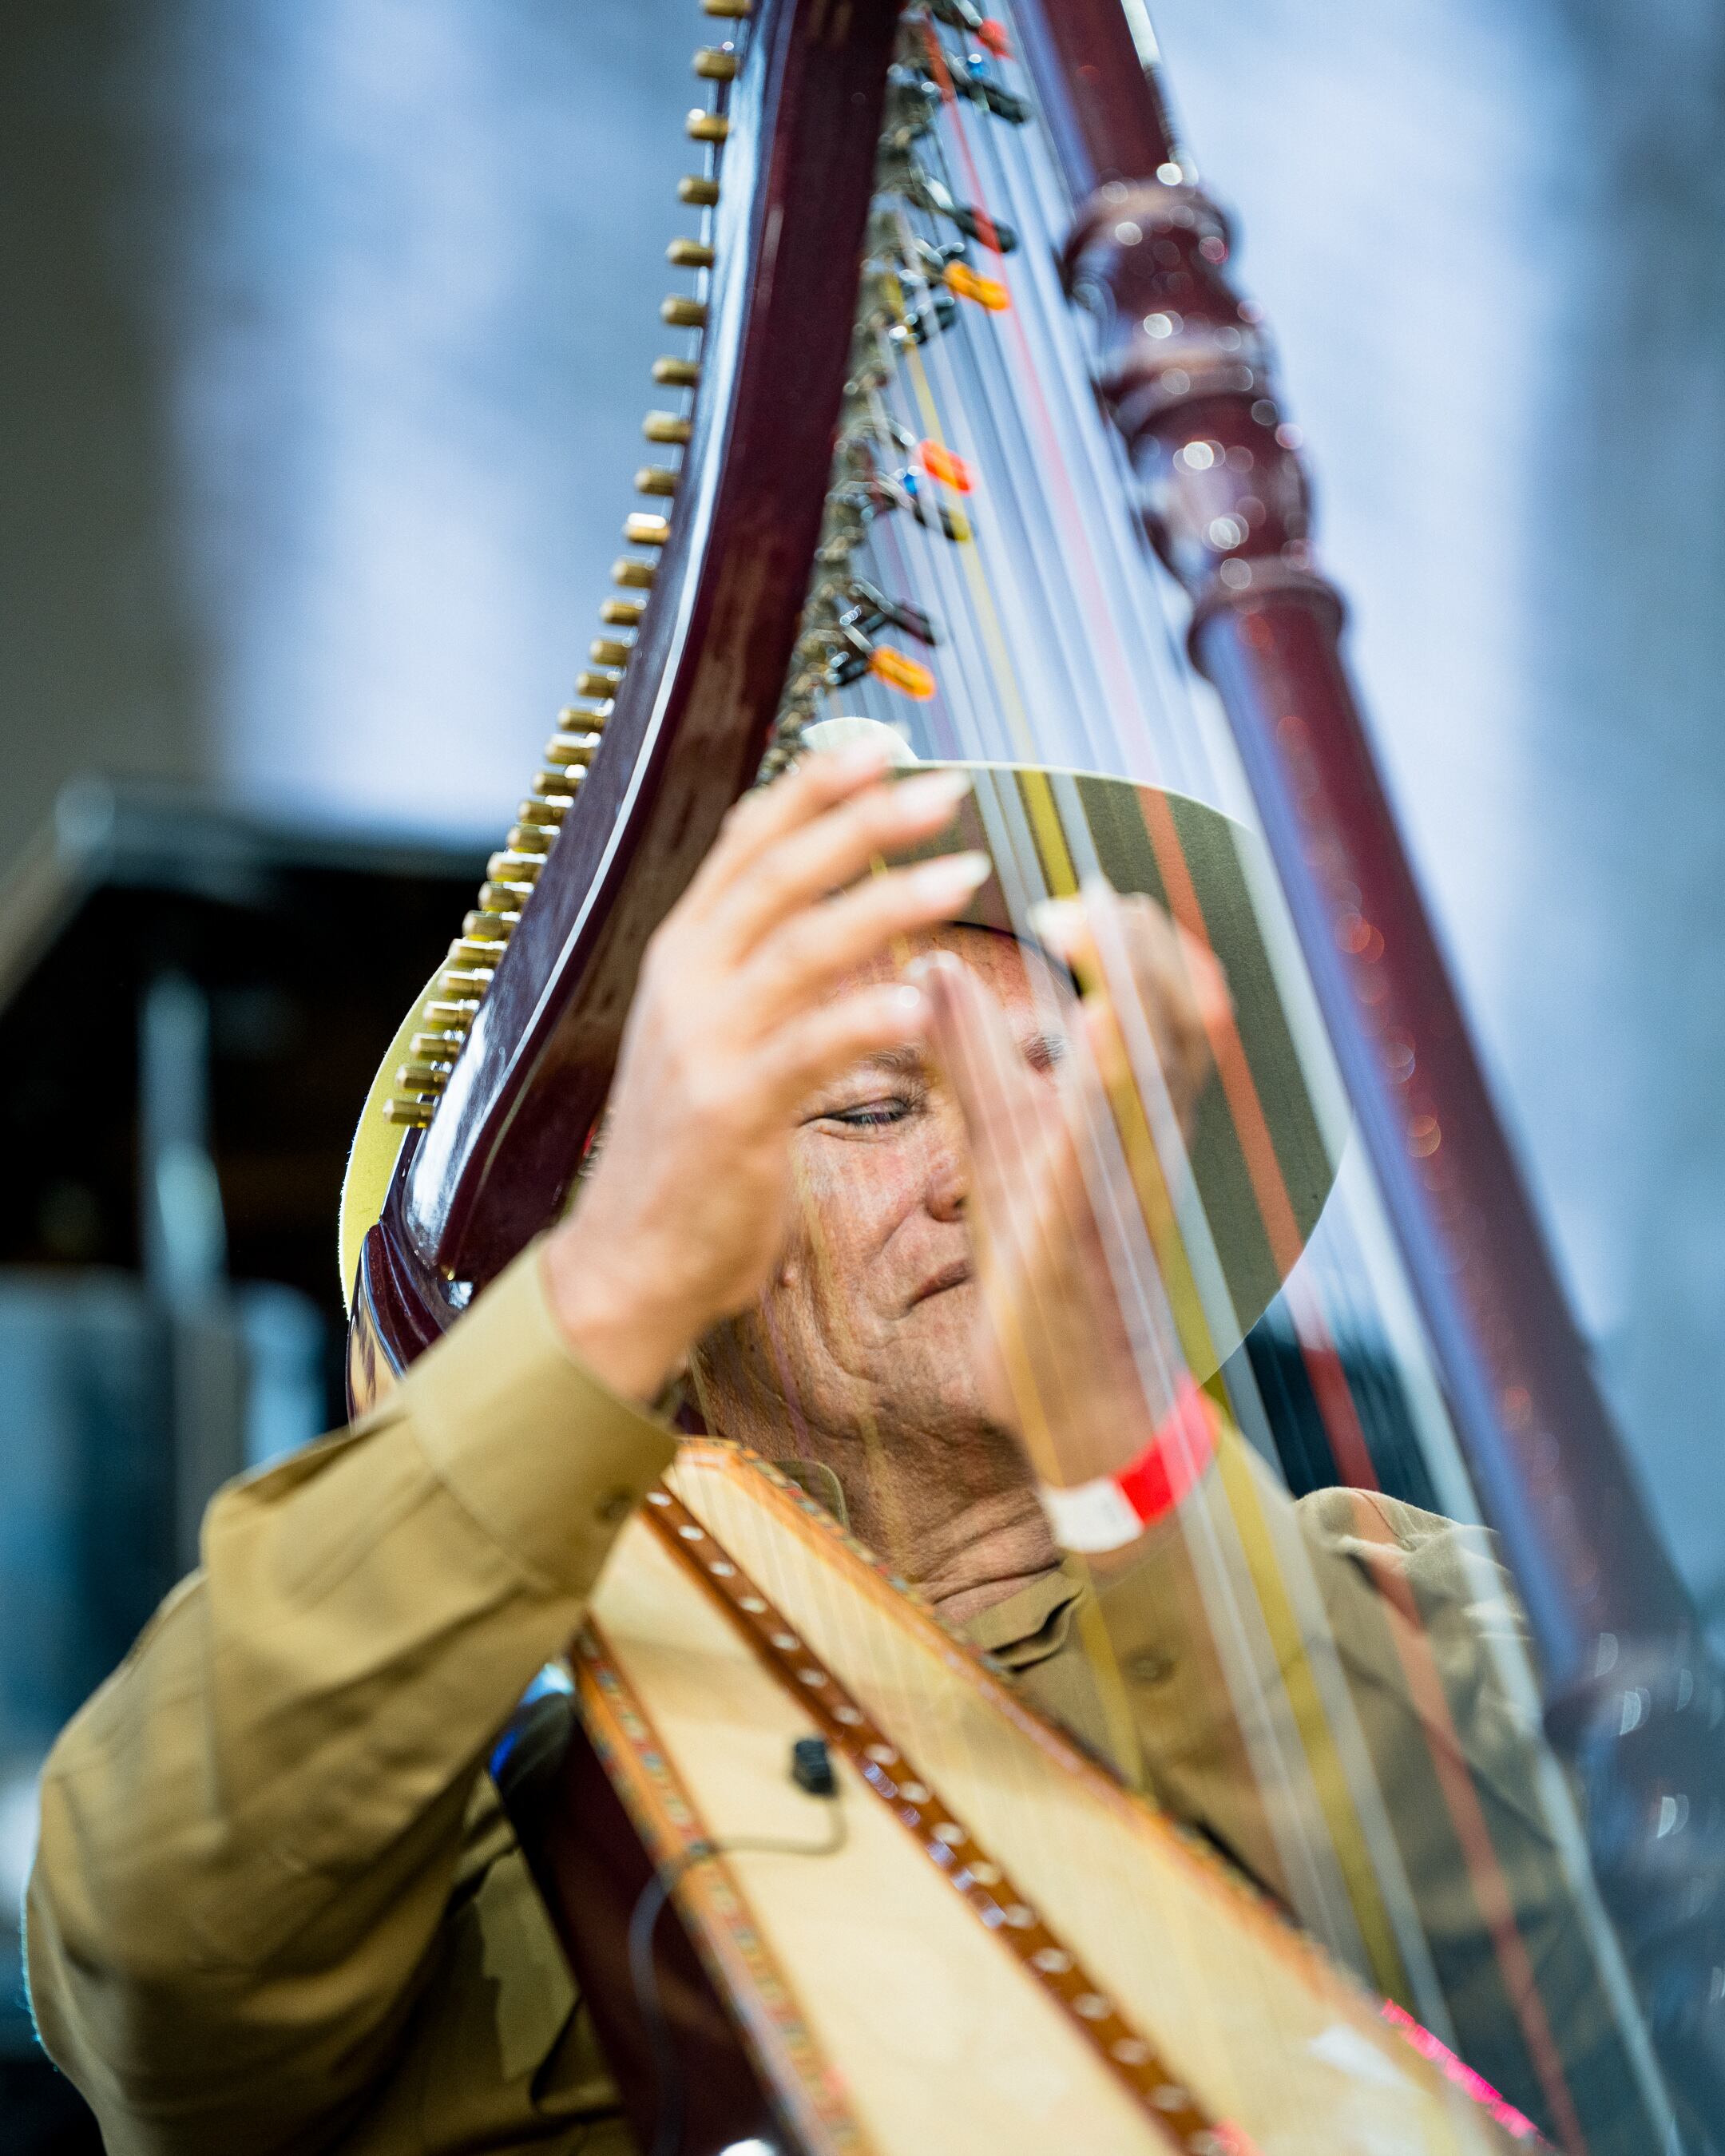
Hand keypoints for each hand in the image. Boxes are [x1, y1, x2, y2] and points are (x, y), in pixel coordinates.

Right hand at [540, 744, 984, 1400]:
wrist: (627, 1261)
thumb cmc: (687, 1148)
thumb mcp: (705, 1030)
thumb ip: (749, 959)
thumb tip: (809, 884)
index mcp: (683, 955)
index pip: (746, 844)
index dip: (812, 787)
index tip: (880, 743)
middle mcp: (686, 983)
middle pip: (778, 875)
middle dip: (864, 822)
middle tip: (945, 788)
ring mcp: (704, 1045)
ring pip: (802, 949)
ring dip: (887, 904)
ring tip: (964, 876)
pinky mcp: (731, 1113)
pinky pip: (807, 1051)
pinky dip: (865, 1021)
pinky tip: (920, 1002)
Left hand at [920, 880, 1230, 1490]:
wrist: (1070, 1381)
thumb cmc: (1044, 1249)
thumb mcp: (997, 1130)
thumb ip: (970, 1049)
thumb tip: (926, 962)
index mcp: (1126, 1097)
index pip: (1154, 991)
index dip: (1127, 936)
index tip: (1070, 897)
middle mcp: (1147, 1122)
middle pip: (1180, 1006)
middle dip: (1143, 942)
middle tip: (1086, 897)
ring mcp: (1135, 1167)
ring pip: (1168, 1058)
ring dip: (1140, 984)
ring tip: (1098, 921)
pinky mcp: (1104, 1213)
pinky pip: (1125, 1133)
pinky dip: (1121, 1072)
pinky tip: (1102, 1025)